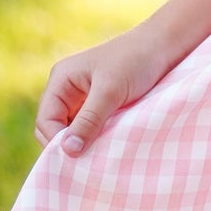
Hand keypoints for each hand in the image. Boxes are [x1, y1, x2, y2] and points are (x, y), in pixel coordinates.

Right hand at [35, 21, 176, 154]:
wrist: (164, 46)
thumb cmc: (135, 61)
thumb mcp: (111, 91)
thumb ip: (89, 120)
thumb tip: (68, 151)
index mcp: (61, 80)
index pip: (45, 120)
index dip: (56, 142)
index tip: (77, 159)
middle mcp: (68, 90)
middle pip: (55, 128)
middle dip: (68, 145)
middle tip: (88, 164)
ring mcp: (84, 98)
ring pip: (74, 131)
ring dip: (84, 144)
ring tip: (99, 158)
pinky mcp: (101, 105)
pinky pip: (90, 129)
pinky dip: (96, 139)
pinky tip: (108, 148)